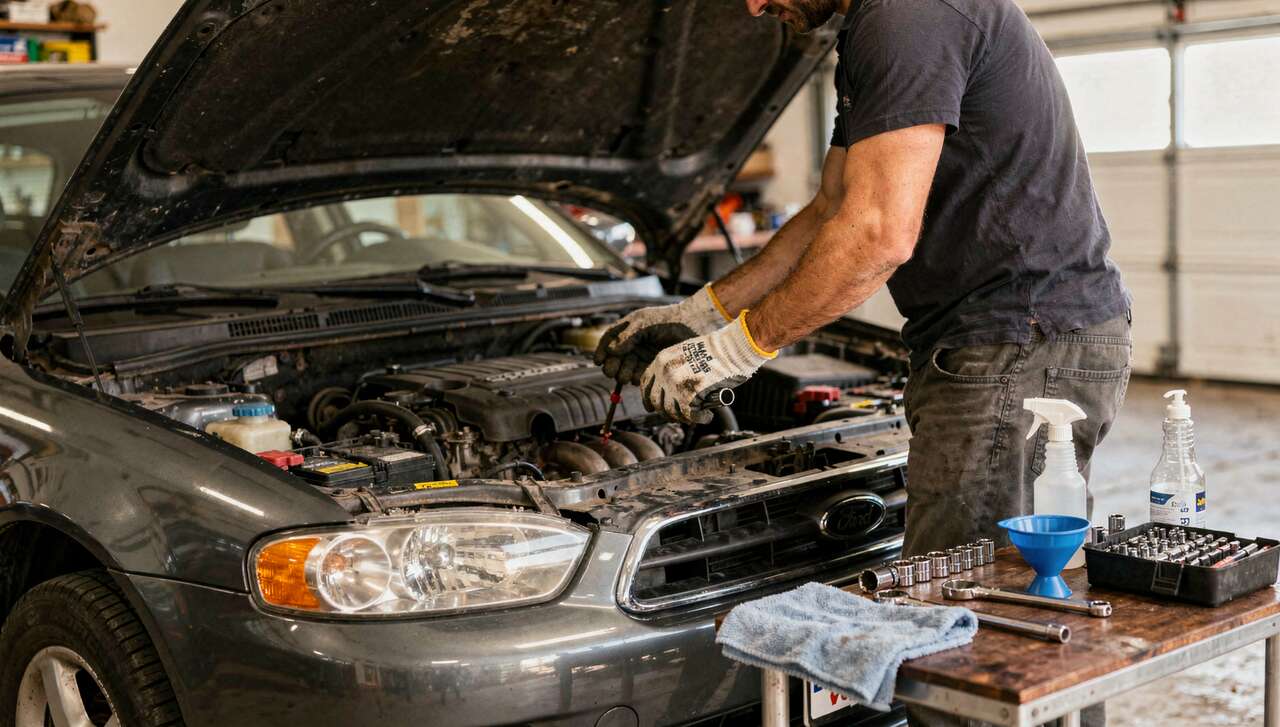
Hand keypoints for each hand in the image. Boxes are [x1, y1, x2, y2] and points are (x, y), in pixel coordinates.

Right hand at [594, 285, 730, 384]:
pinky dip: (635, 379)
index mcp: (626, 331)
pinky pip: (638, 377)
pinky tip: (637, 377)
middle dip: (611, 367)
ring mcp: (642, 357)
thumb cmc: (667, 320)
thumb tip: (611, 351)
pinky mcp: (652, 368)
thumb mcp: (644, 323)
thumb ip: (627, 336)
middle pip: (613, 360)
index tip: (598, 361)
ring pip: (624, 371)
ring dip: (623, 374)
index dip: (601, 352)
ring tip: (627, 375)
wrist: (692, 327)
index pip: (607, 342)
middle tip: (613, 372)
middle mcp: (632, 345)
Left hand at [641, 312, 775, 423]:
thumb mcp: (687, 352)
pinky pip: (689, 415)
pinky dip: (699, 419)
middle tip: (678, 416)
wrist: (733, 347)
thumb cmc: (717, 349)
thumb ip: (677, 367)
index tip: (651, 407)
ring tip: (696, 415)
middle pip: (656, 400)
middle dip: (666, 412)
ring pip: (670, 411)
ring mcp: (675, 384)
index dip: (647, 398)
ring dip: (683, 417)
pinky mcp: (690, 395)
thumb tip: (674, 389)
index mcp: (662, 359)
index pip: (646, 383)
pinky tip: (707, 416)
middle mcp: (664, 372)